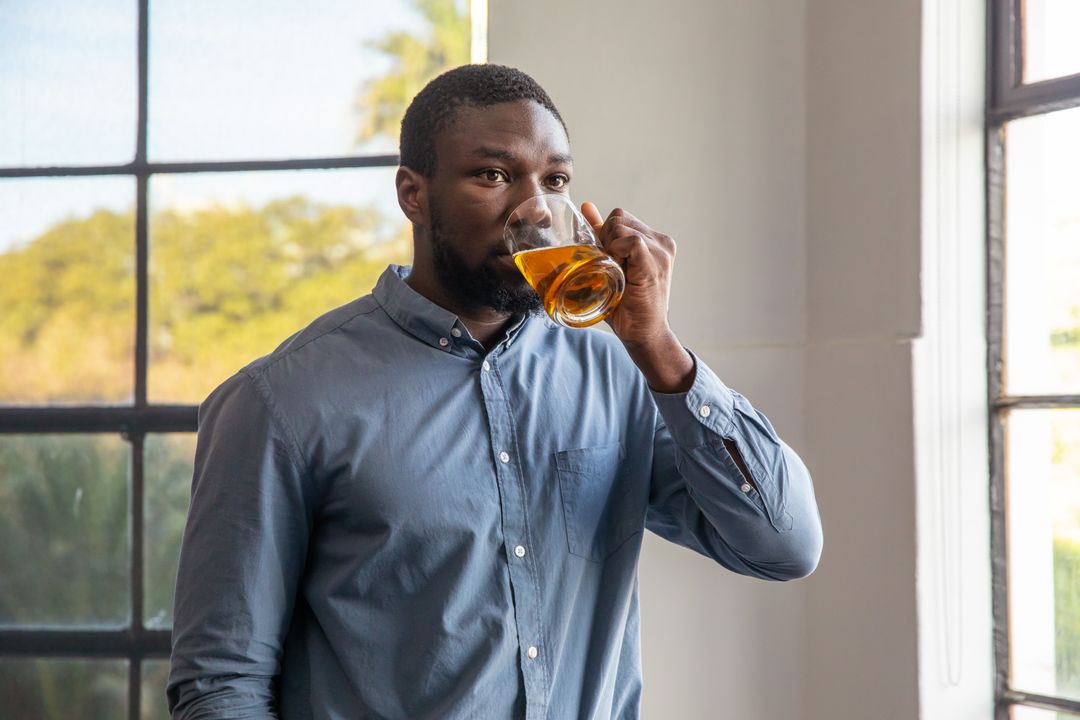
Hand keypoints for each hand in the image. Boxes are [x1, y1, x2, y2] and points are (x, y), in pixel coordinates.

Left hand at [580, 202, 693, 391]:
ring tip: (615, 272)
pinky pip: (630, 241)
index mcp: (653, 240)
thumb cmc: (625, 304)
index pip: (620, 218)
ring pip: (620, 226)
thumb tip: (586, 207)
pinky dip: (616, 252)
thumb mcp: (609, 263)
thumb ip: (600, 235)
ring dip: (609, 247)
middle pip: (618, 217)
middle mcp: (661, 242)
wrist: (642, 333)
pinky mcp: (654, 263)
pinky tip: (618, 270)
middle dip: (605, 238)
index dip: (604, 235)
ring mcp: (660, 251)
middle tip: (609, 267)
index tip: (606, 260)